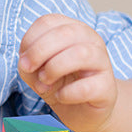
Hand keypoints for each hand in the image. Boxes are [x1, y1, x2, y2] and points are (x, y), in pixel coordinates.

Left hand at [17, 13, 117, 131]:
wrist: (82, 109)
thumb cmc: (58, 82)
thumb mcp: (36, 68)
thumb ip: (28, 61)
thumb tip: (27, 64)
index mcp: (72, 29)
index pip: (48, 22)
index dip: (30, 40)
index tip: (24, 59)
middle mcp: (91, 40)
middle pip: (65, 33)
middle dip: (39, 51)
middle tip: (29, 69)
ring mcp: (102, 63)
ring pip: (82, 53)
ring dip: (55, 68)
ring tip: (45, 81)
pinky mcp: (107, 87)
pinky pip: (87, 87)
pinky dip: (68, 93)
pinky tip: (61, 96)